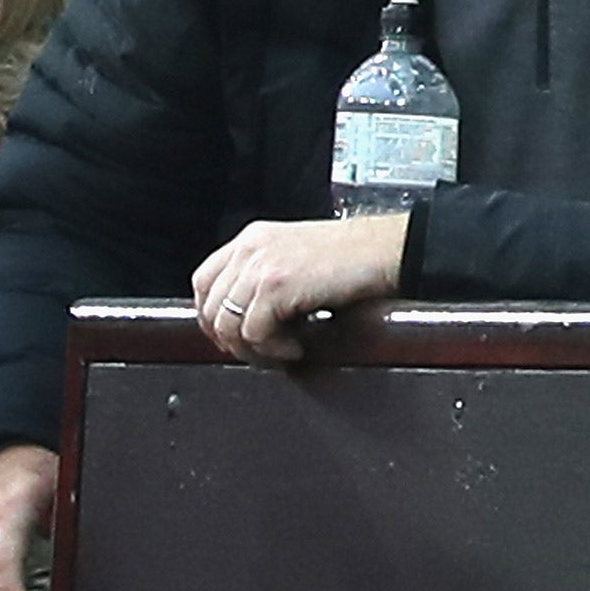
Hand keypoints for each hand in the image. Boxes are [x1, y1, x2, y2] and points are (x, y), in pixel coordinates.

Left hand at [191, 214, 410, 364]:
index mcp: (253, 239)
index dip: (212, 316)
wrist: (385, 248)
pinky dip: (274, 350)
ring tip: (281, 351)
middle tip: (258, 352)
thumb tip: (246, 318)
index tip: (231, 336)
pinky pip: (254, 334)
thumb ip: (265, 276)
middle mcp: (250, 248)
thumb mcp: (296, 257)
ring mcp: (260, 266)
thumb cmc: (353, 256)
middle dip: (230, 339)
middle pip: (210, 306)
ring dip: (252, 348)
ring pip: (227, 324)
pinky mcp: (275, 286)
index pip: (204, 280)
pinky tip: (297, 346)